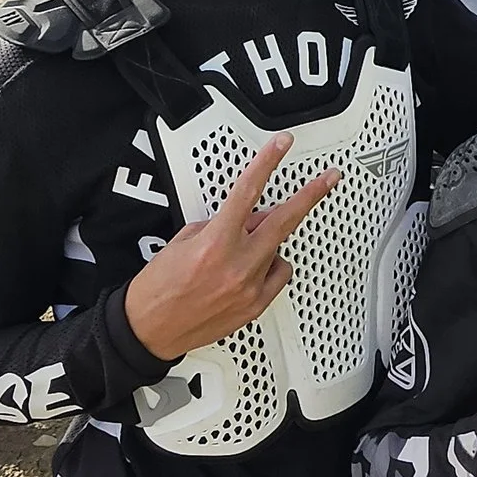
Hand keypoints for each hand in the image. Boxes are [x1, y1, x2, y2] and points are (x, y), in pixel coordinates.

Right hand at [123, 137, 339, 359]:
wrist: (148, 331)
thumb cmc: (157, 289)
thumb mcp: (181, 242)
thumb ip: (218, 225)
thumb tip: (247, 217)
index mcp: (215, 243)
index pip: (247, 192)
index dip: (268, 163)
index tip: (282, 145)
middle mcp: (236, 265)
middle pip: (284, 220)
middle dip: (310, 195)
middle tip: (328, 179)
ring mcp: (249, 288)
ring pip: (279, 248)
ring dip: (268, 240)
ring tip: (243, 249)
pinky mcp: (255, 307)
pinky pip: (278, 275)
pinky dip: (270, 266)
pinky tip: (252, 268)